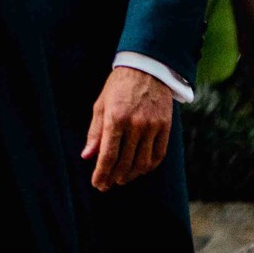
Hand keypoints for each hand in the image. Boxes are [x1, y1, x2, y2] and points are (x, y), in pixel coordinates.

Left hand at [81, 66, 173, 190]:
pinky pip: (158, 154)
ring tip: (122, 179)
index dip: (101, 173)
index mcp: (115, 118)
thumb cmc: (119, 86)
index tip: (97, 184)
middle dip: (114, 177)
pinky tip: (140, 169)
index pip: (108, 155)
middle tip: (108, 184)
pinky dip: (149, 166)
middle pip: (124, 162)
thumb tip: (87, 156)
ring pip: (142, 162)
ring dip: (131, 175)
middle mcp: (135, 124)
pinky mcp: (165, 126)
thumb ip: (95, 132)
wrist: (147, 68)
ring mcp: (152, 126)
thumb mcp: (101, 105)